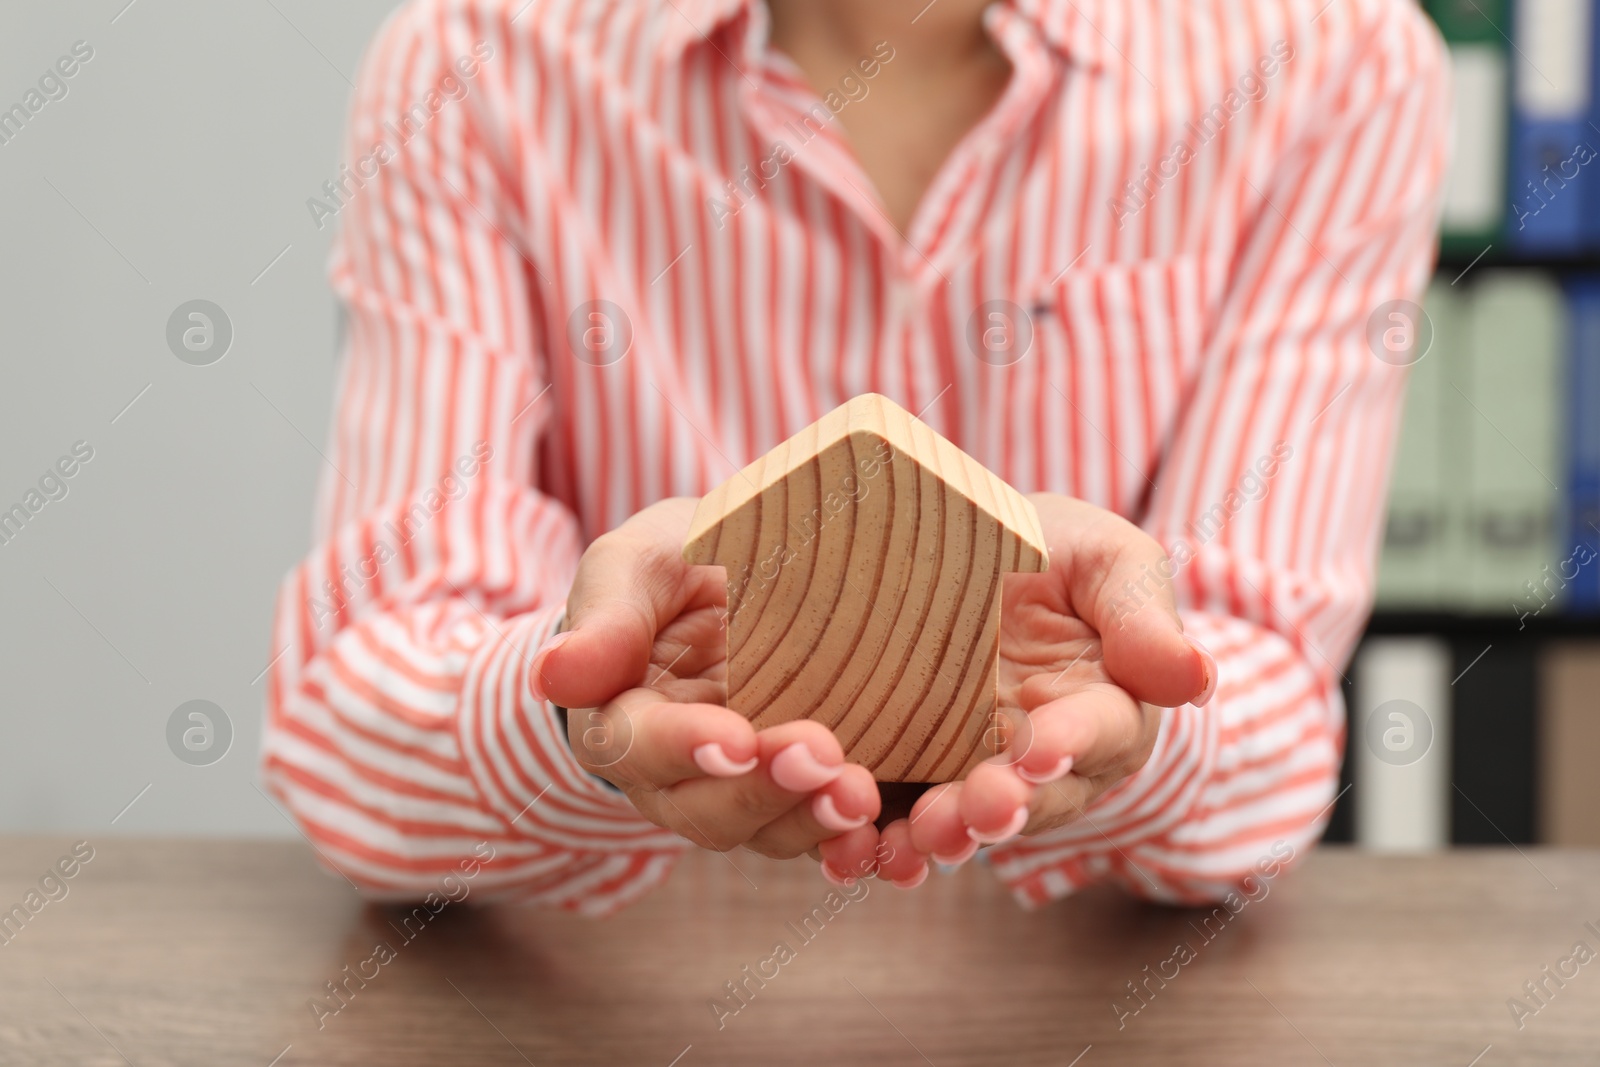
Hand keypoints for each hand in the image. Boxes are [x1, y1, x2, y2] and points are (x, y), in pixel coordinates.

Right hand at [532, 498, 884, 877]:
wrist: (733, 584)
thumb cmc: (674, 568)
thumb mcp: (634, 566)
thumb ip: (606, 617)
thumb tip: (553, 675)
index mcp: (621, 720)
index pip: (639, 745)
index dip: (685, 748)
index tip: (735, 737)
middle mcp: (680, 777)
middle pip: (709, 808)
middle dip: (765, 791)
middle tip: (823, 757)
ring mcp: (745, 793)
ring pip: (771, 831)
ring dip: (816, 822)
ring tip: (864, 797)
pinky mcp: (806, 795)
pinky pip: (827, 835)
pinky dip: (861, 844)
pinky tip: (899, 839)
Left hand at [896, 493, 1214, 866]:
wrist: (962, 556)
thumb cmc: (1052, 552)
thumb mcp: (1104, 559)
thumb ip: (1141, 613)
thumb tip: (1197, 677)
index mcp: (1109, 707)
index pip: (1101, 731)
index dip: (1072, 740)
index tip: (1042, 744)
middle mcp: (1049, 761)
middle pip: (1035, 798)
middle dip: (1006, 806)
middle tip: (980, 806)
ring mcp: (979, 774)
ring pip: (970, 822)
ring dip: (946, 835)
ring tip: (920, 837)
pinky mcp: (913, 777)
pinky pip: (901, 820)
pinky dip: (881, 842)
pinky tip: (856, 851)